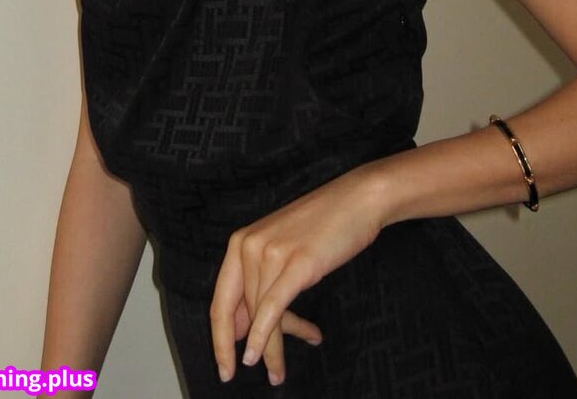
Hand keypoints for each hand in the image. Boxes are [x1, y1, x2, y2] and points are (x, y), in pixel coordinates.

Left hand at [210, 166, 383, 385]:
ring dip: (269, 350)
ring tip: (277, 374)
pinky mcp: (296, 263)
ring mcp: (271, 253)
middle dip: (234, 348)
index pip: (220, 299)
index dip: (218, 336)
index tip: (223, 364)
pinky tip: (265, 359)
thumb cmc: (324, 226)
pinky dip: (265, 339)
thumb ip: (259, 282)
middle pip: (235, 311)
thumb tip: (243, 328)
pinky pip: (272, 309)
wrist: (358, 200)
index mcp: (241, 241)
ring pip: (259, 315)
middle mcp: (249, 245)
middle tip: (233, 375)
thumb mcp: (281, 249)